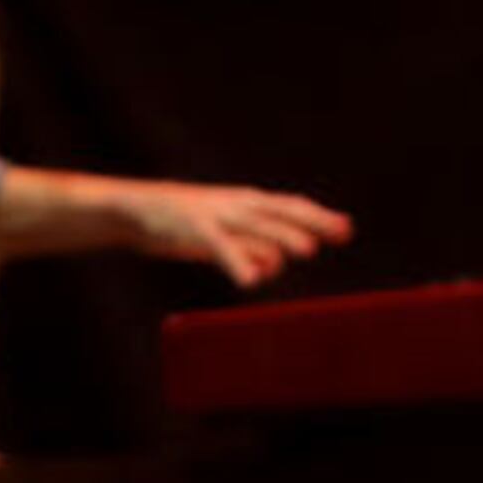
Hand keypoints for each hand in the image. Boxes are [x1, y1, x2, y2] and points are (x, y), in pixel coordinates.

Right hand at [125, 180, 353, 288]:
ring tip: (308, 250)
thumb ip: (248, 249)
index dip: (318, 217)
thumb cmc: (183, 225)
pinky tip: (252, 280)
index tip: (346, 229)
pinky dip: (238, 261)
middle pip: (282, 212)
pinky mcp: (194, 229)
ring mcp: (217, 214)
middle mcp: (237, 204)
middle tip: (343, 233)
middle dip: (314, 222)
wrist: (135, 209)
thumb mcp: (222, 236)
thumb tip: (273, 267)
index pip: (290, 207)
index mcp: (246, 202)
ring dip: (283, 237)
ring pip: (257, 225)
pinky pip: (221, 247)